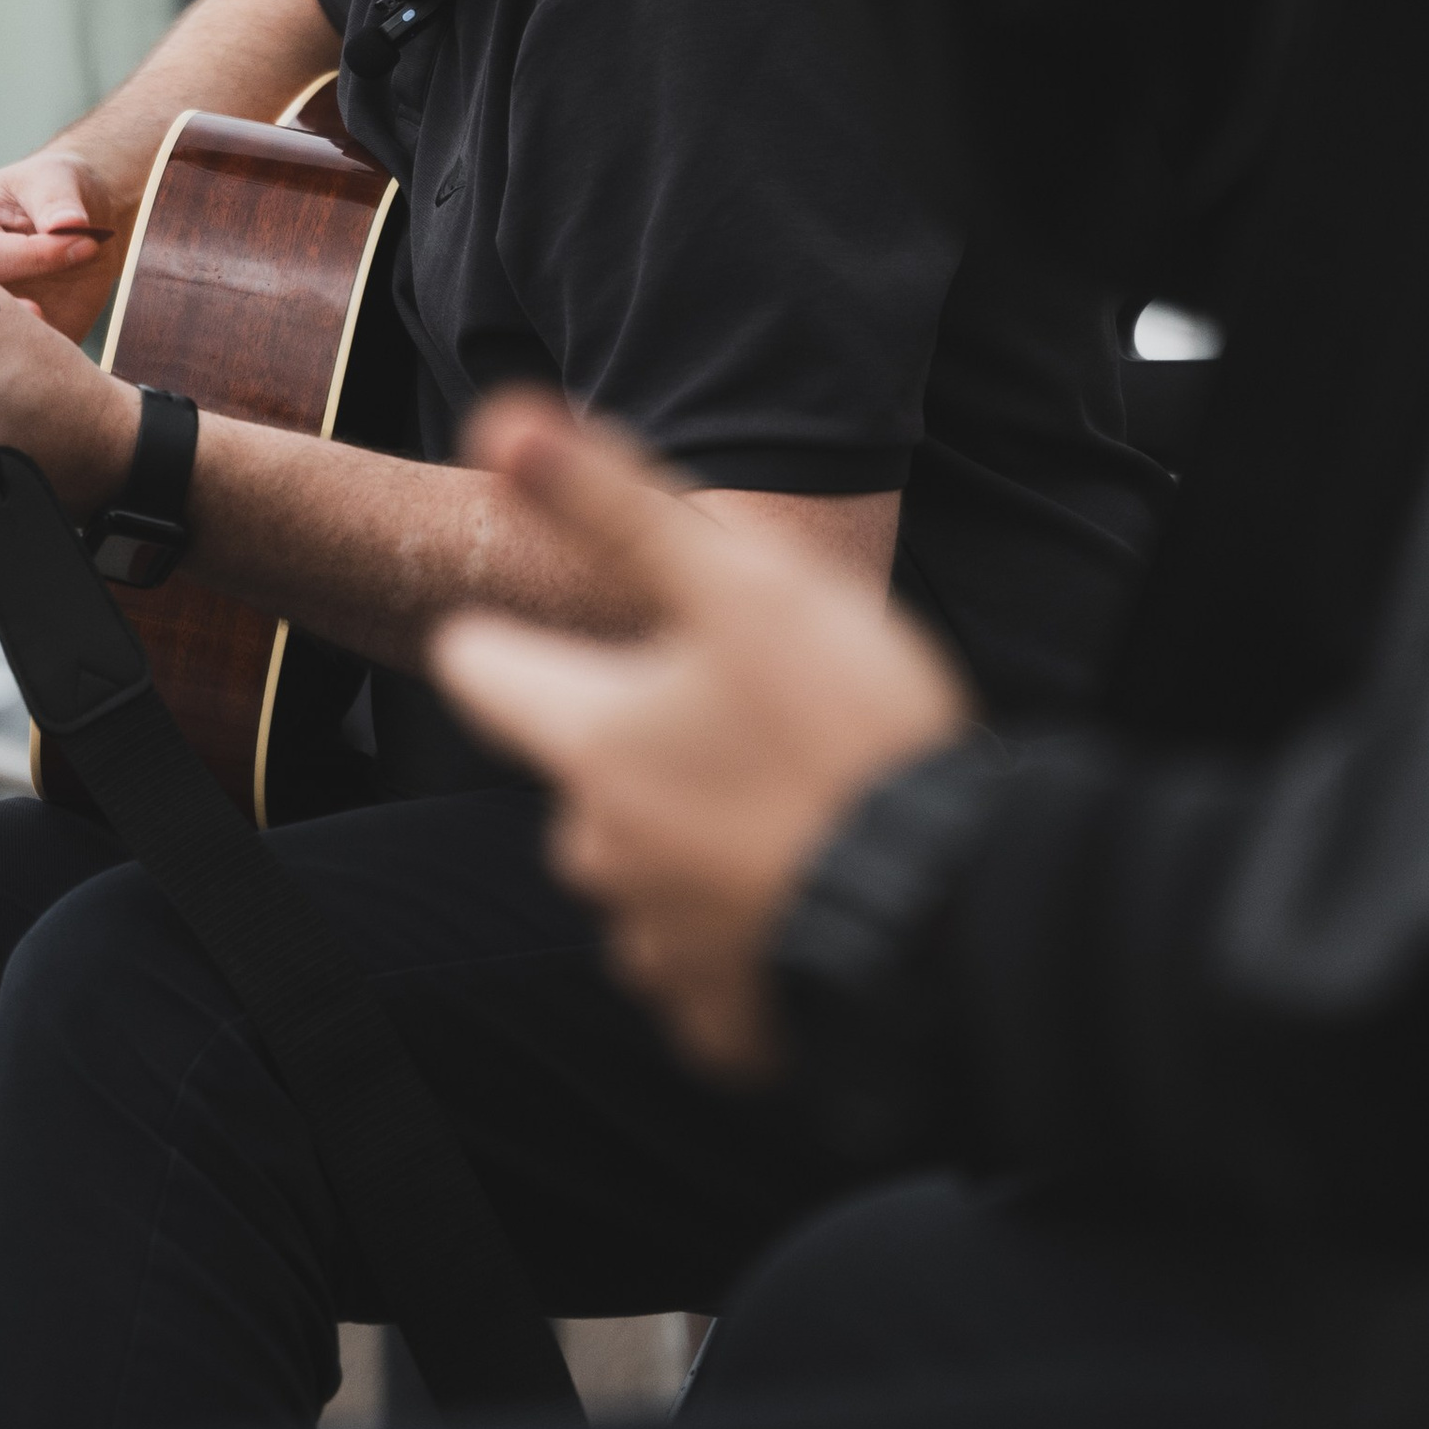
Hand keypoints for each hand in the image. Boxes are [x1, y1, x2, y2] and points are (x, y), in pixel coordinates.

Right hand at [0, 149, 123, 342]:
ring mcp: (2, 309)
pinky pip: (33, 355)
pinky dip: (46, 361)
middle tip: (42, 312)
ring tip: (50, 344)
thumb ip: (56, 199)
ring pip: (0, 337)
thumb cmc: (57, 187)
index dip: (32, 256)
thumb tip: (68, 221)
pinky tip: (62, 358)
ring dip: (24, 343)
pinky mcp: (32, 333)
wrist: (93, 214)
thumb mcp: (55, 179)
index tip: (80, 243)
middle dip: (8, 314)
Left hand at [429, 395, 968, 1077]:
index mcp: (587, 740)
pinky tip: (805, 887)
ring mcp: (654, 941)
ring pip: (643, 870)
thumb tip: (503, 416)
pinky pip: (703, 967)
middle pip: (577, 773)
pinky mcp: (718, 1013)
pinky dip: (741, 930)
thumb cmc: (843, 730)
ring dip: (693, 840)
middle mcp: (595, 849)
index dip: (511, 639)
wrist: (949, 901)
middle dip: (639, 744)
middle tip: (748, 717)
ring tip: (788, 803)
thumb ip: (613, 502)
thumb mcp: (737, 584)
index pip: (478, 668)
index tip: (558, 631)